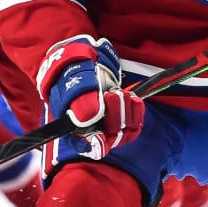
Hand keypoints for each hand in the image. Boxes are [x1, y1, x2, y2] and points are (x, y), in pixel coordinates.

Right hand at [38, 35, 144, 159]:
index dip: (93, 144)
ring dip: (125, 111)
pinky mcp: (122, 119)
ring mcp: (107, 125)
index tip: (100, 137)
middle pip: (108, 137)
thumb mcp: (73, 83)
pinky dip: (136, 111)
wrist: (85, 62)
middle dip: (113, 116)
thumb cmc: (73, 74)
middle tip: (111, 95)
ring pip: (123, 131)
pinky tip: (132, 98)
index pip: (82, 144)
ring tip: (118, 92)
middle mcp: (90, 131)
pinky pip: (135, 124)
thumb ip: (81, 101)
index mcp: (71, 126)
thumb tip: (90, 118)